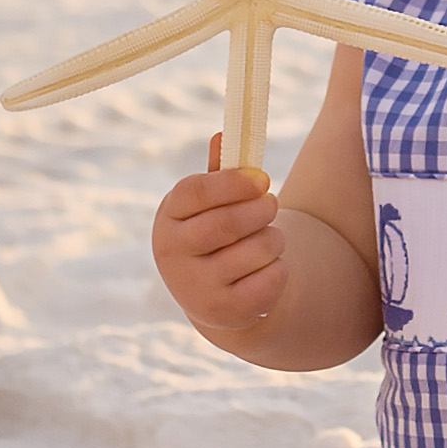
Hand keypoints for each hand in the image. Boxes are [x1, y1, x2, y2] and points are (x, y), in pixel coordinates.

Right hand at [151, 134, 290, 338]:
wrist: (213, 297)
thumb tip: (224, 135)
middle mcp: (173, 255)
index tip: (262, 179)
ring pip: (256, 249)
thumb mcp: (210, 204)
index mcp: (167, 219)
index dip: (233, 182)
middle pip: (227, 223)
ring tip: (270, 238)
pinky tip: (268, 268)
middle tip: (272, 203)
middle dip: (261, 209)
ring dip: (274, 238)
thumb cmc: (214, 236)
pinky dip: (279, 268)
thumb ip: (220, 173)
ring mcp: (196, 288)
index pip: (195, 192)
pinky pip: (270, 278)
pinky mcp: (225, 312)